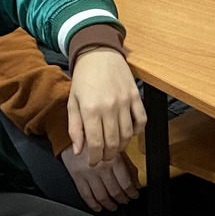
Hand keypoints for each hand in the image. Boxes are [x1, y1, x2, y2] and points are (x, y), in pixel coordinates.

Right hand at [62, 144, 139, 211]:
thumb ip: (129, 166)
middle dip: (122, 199)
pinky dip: (93, 204)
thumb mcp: (117, 150)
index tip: (134, 196)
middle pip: (114, 191)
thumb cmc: (99, 142)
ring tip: (113, 206)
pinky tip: (98, 207)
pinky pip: (86, 195)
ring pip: (101, 196)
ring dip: (109, 205)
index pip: (126, 183)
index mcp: (114, 160)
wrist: (77, 136)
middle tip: (125, 201)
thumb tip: (136, 184)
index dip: (132, 193)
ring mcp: (88, 174)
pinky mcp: (77, 177)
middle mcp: (101, 168)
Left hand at [67, 46, 145, 166]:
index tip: (93, 162)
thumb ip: (75, 128)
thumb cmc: (83, 78)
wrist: (99, 52)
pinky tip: (129, 134)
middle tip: (104, 158)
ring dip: (122, 146)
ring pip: (128, 135)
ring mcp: (125, 102)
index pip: (96, 143)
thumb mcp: (73, 102)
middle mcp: (109, 108)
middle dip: (108, 155)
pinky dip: (137, 131)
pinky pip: (141, 120)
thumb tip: (79, 151)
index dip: (95, 158)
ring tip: (115, 148)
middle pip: (113, 143)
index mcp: (90, 110)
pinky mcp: (136, 96)